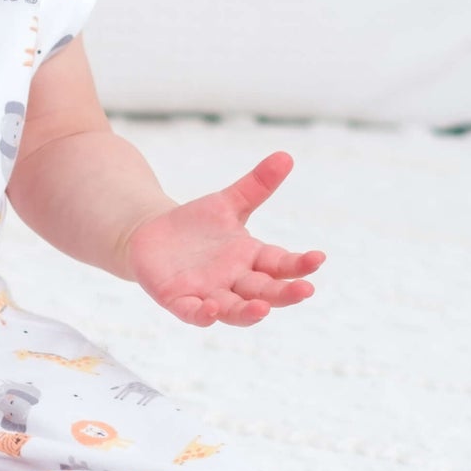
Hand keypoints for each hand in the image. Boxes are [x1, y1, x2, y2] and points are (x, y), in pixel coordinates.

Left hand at [124, 151, 324, 326]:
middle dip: (284, 293)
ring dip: (249, 312)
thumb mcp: (227, 203)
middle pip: (265, 291)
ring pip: (235, 310)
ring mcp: (209, 294)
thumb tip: (285, 156)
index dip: (299, 264)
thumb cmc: (197, 224)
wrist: (152, 235)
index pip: (281, 264)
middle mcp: (235, 281)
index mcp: (252, 258)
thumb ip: (256, 185)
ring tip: (263, 308)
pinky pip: (194, 313)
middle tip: (305, 291)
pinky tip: (211, 308)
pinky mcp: (180, 301)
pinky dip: (204, 314)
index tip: (318, 258)